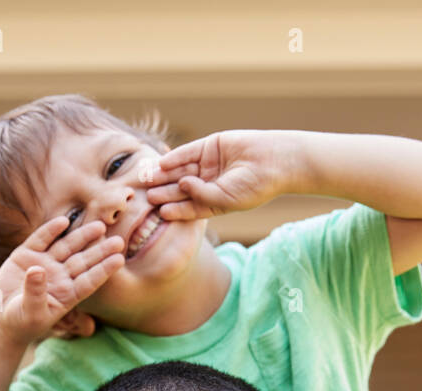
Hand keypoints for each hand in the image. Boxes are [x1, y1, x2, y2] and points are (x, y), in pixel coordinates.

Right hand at [0, 216, 123, 347]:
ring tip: (100, 226)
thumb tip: (38, 269)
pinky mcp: (27, 255)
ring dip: (82, 236)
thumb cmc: (20, 322)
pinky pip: (41, 239)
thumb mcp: (29, 312)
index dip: (104, 270)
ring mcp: (44, 264)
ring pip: (67, 247)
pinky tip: (64, 221)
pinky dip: (51, 230)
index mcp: (67, 295)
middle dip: (100, 250)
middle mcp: (59, 277)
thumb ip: (35, 293)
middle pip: (83, 261)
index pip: (89, 281)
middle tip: (120, 241)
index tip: (119, 260)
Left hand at [142, 129, 295, 220]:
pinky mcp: (210, 146)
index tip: (160, 213)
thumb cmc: (254, 187)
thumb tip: (180, 184)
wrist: (274, 162)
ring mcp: (209, 164)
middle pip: (181, 189)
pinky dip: (175, 157)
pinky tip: (161, 164)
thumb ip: (201, 195)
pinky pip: (188, 152)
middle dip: (165, 192)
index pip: (189, 208)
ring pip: (181, 170)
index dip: (175, 210)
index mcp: (214, 202)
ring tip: (149, 180)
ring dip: (165, 175)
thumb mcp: (225, 199)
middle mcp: (209, 183)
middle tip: (147, 196)